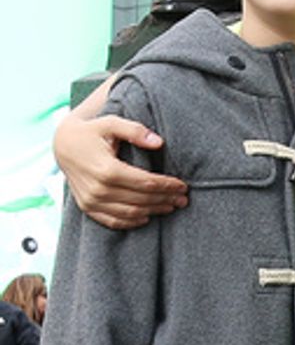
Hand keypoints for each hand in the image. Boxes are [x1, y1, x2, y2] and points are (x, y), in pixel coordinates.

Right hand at [55, 110, 187, 227]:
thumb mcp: (111, 122)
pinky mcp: (87, 207)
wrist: (63, 145)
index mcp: (107, 169)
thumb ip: (135, 130)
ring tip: (171, 206)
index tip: (182, 185)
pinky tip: (147, 216)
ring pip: (130, 213)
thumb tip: (159, 142)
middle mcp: (98, 189)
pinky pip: (113, 221)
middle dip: (165, 199)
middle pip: (141, 200)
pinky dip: (132, 222)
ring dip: (153, 211)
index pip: (146, 182)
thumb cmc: (91, 132)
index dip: (167, 185)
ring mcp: (91, 201)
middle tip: (183, 199)